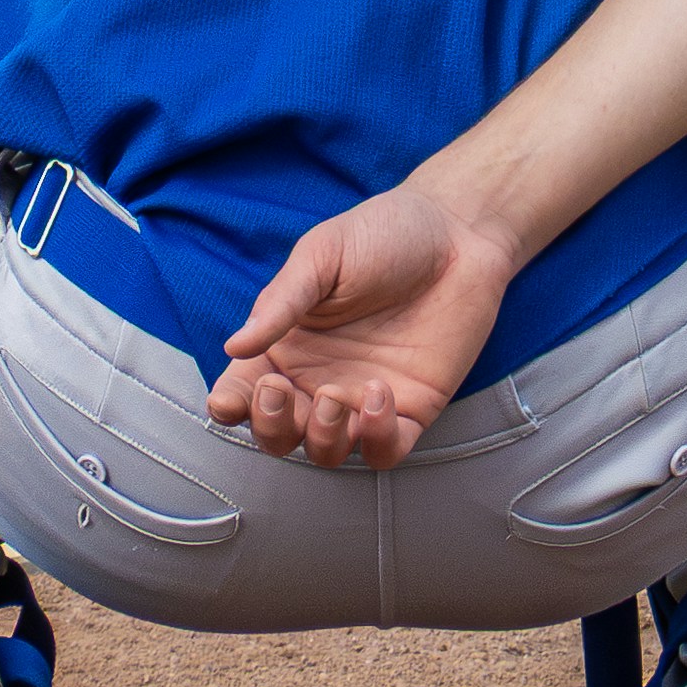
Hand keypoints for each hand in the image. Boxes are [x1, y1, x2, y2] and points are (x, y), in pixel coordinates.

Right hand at [206, 185, 520, 468]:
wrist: (457, 233)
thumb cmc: (384, 234)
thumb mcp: (323, 255)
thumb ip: (281, 303)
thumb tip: (234, 347)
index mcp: (286, 345)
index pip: (242, 392)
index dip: (229, 406)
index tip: (229, 399)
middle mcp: (318, 379)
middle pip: (278, 434)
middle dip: (272, 425)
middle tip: (281, 390)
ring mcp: (363, 398)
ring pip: (325, 452)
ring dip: (321, 438)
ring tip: (335, 396)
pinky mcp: (411, 409)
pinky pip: (384, 450)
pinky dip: (375, 439)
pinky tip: (381, 395)